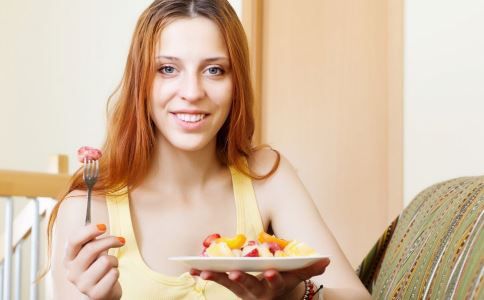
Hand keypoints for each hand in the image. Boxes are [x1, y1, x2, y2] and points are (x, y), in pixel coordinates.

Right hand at [63, 223, 124, 299]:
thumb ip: (91, 240)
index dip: (89, 231)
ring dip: (114, 261)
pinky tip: (111, 276)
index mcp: (69, 259)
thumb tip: (99, 226)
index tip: (103, 226)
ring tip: (111, 266)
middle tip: (120, 240)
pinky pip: (113, 274)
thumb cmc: (97, 267)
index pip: (73, 241)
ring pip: (105, 261)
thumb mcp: (92, 252)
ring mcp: (82, 285)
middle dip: (110, 241)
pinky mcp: (95, 294)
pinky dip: (116, 272)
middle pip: (91, 249)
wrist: (102, 292)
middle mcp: (72, 272)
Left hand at [190, 258, 329, 299]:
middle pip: (248, 285)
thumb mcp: (298, 277)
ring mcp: (242, 291)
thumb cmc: (286, 283)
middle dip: (241, 279)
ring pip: (228, 284)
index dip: (274, 278)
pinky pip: (217, 280)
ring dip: (216, 277)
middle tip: (233, 272)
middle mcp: (258, 291)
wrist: (273, 299)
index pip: (276, 283)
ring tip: (203, 270)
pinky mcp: (231, 287)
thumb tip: (327, 260)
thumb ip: (310, 269)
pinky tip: (193, 268)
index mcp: (275, 286)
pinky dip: (206, 273)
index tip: (271, 272)